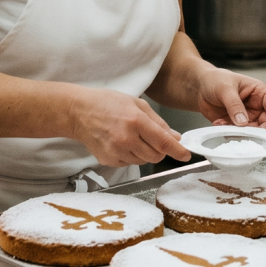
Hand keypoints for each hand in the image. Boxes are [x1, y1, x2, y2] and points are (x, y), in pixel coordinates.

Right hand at [66, 88, 189, 167]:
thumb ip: (158, 121)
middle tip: (154, 139)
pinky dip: (132, 155)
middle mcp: (127, 139)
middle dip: (160, 150)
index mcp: (136, 122)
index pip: (164, 142)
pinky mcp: (108, 160)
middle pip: (156, 156)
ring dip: (146, 152)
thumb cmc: (108, 103)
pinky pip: (129, 163)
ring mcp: (116, 151)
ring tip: (134, 137)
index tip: (186, 155)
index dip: (178, 151)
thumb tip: (175, 137)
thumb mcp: (137, 104)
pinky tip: (123, 142)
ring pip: (144, 161)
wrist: (79, 112)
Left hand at [195, 66, 265, 130]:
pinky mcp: (235, 125)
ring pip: (253, 131)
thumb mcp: (225, 88)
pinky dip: (229, 132)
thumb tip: (243, 122)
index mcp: (259, 92)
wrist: (200, 87)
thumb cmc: (215, 79)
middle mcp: (256, 106)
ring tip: (226, 125)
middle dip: (259, 131)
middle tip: (248, 134)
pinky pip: (238, 134)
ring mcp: (246, 117)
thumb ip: (234, 105)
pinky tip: (219, 123)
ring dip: (241, 132)